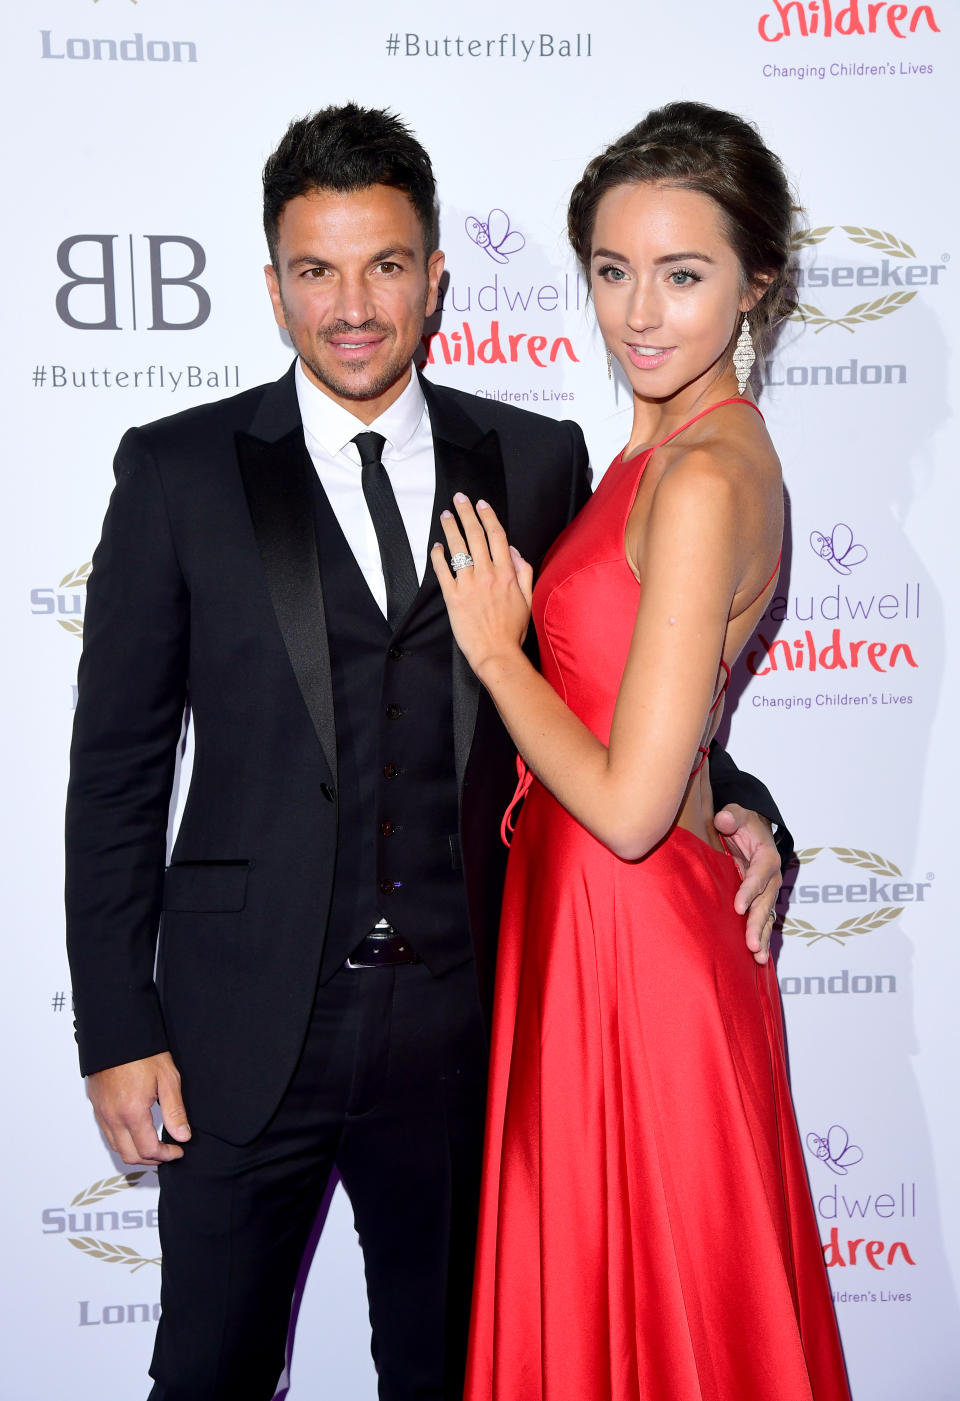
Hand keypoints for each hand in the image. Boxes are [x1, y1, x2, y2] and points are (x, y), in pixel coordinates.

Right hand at [87, 1052, 190, 1164]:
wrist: (117, 1033)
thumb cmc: (142, 1052)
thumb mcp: (168, 1079)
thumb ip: (175, 1111)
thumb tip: (182, 1136)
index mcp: (131, 1112)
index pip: (148, 1150)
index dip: (167, 1155)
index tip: (178, 1151)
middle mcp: (112, 1116)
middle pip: (130, 1156)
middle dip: (151, 1159)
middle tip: (167, 1151)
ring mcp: (101, 1112)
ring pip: (116, 1147)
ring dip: (135, 1152)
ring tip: (153, 1144)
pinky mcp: (96, 1106)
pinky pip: (107, 1133)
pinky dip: (122, 1140)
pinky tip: (136, 1131)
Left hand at [431, 495, 533, 676]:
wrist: (497, 653)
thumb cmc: (513, 631)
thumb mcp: (528, 600)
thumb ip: (524, 573)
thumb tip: (515, 552)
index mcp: (507, 574)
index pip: (497, 536)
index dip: (488, 517)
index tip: (481, 504)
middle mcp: (487, 575)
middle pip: (475, 535)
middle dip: (466, 513)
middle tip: (459, 499)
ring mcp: (469, 585)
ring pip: (458, 548)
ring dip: (451, 528)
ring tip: (446, 516)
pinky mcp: (453, 597)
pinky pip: (443, 571)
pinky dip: (438, 556)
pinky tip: (436, 547)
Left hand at [713, 804, 780, 964]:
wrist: (751, 829)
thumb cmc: (741, 822)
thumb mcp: (736, 813)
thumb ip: (731, 816)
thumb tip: (724, 819)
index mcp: (767, 857)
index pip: (758, 875)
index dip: (749, 891)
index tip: (738, 908)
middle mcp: (772, 877)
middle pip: (765, 902)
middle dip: (758, 924)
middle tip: (751, 944)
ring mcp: (768, 891)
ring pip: (767, 916)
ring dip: (763, 937)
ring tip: (759, 958)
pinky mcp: (761, 900)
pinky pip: (763, 921)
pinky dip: (762, 938)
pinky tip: (759, 958)